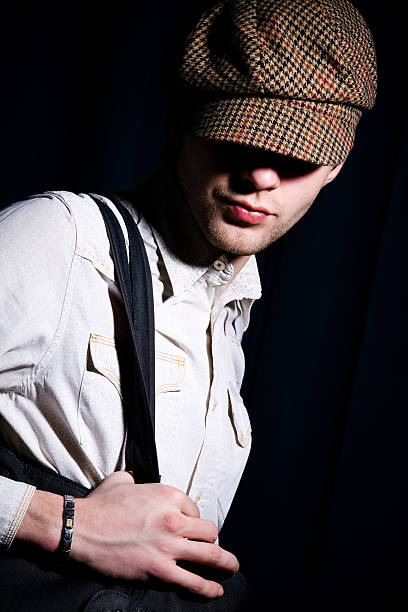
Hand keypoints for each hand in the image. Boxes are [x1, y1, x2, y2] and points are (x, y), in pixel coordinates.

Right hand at [72, 471, 237, 598]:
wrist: (81, 529)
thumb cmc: (100, 505)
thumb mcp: (122, 481)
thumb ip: (137, 480)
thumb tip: (137, 481)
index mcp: (168, 495)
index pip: (195, 509)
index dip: (193, 519)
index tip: (190, 526)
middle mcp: (174, 519)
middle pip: (209, 531)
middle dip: (212, 540)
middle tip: (213, 546)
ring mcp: (169, 546)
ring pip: (211, 555)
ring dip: (226, 562)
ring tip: (231, 567)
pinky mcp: (160, 570)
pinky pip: (193, 581)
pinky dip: (208, 587)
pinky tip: (215, 589)